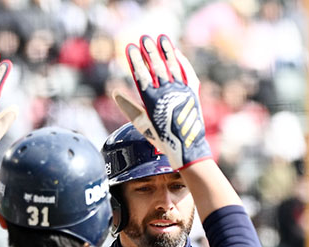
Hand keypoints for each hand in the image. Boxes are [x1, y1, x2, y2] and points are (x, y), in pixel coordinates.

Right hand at [114, 34, 210, 169]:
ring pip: (173, 66)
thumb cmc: (161, 138)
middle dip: (150, 51)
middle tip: (144, 38)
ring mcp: (181, 91)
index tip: (131, 47)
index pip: (141, 74)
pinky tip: (177, 53)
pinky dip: (182, 61)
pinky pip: (187, 72)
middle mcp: (166, 93)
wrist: (186, 147)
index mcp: (151, 101)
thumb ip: (129, 108)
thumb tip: (116, 93)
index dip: (136, 60)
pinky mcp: (192, 92)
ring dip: (166, 51)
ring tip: (161, 38)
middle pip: (157, 67)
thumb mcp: (141, 124)